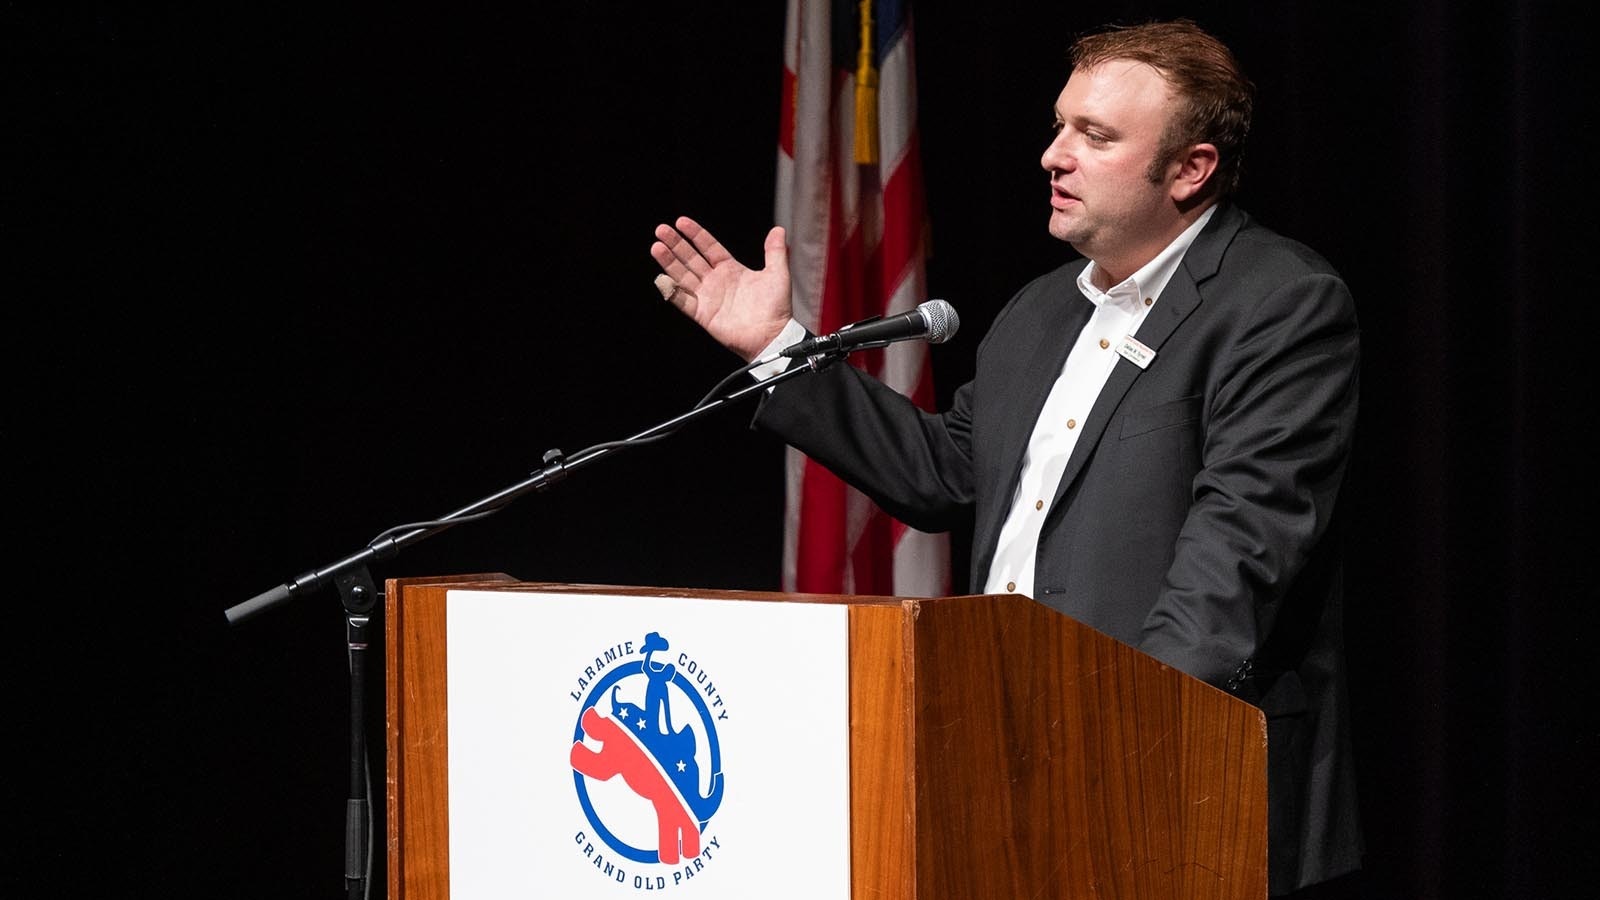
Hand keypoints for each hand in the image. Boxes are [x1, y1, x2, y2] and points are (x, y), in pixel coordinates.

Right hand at [651, 216, 792, 360]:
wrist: (772, 335)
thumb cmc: (776, 307)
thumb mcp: (778, 274)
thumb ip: (775, 252)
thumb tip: (779, 230)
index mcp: (731, 269)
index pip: (708, 247)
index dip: (695, 234)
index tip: (681, 222)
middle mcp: (716, 281)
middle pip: (691, 258)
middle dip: (676, 244)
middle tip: (661, 229)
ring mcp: (707, 297)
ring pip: (683, 275)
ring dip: (669, 262)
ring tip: (656, 247)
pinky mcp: (703, 314)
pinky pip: (683, 300)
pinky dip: (672, 291)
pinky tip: (661, 278)